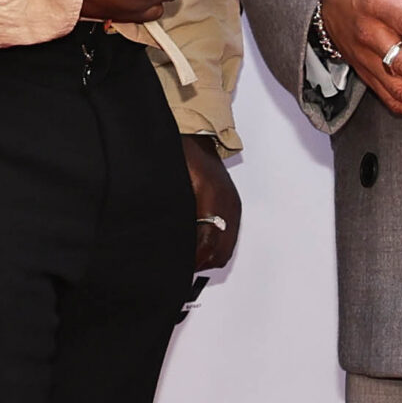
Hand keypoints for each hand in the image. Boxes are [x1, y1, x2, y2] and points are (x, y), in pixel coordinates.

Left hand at [182, 134, 240, 270]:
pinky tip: (199, 246)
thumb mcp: (173, 180)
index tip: (180, 267)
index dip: (194, 259)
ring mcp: (233, 205)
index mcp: (212, 197)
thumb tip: (168, 236)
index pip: (208, 242)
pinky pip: (229, 236)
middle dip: (201, 262)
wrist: (198, 136)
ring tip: (189, 259)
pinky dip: (216, 246)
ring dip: (209, 256)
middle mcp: (228, 204)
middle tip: (181, 266)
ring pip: (226, 246)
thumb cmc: (184, 153)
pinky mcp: (233, 206)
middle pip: (220, 250)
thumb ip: (174, 208)